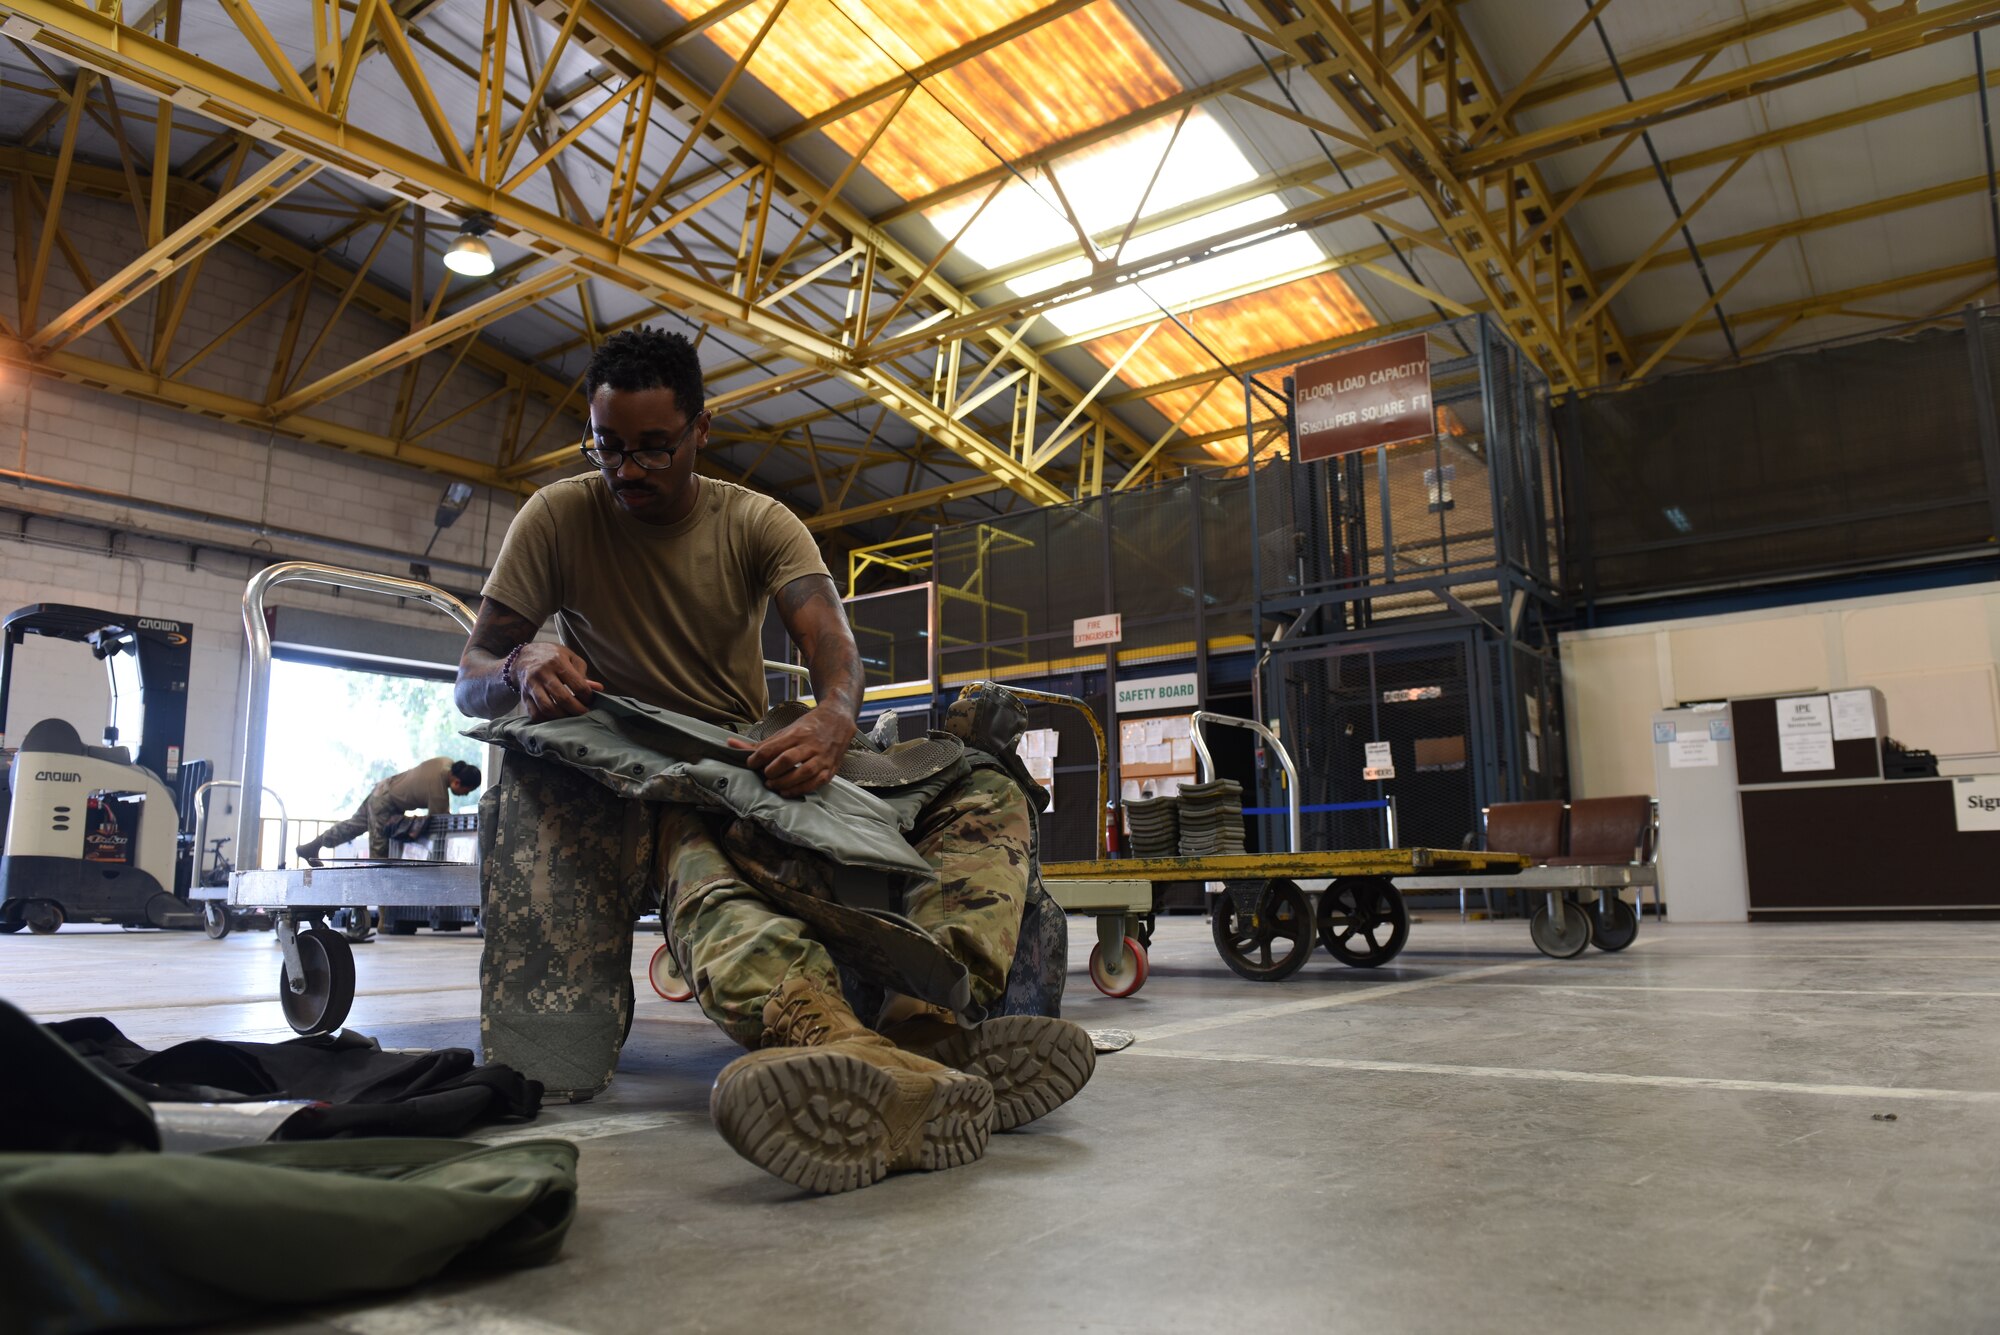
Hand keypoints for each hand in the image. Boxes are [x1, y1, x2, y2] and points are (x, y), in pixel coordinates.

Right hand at [514, 644, 602, 721]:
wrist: (523, 657)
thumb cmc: (552, 657)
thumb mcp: (570, 658)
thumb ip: (583, 673)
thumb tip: (599, 689)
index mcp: (557, 662)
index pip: (578, 685)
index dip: (587, 696)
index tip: (590, 700)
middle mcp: (543, 673)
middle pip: (563, 698)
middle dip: (577, 710)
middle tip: (584, 713)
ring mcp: (531, 686)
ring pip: (547, 708)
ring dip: (562, 717)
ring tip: (570, 716)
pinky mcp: (524, 696)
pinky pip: (534, 713)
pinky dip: (546, 720)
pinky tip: (555, 718)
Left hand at [728, 704, 854, 796]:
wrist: (838, 721)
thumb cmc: (808, 727)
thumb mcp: (786, 731)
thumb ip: (761, 743)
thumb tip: (731, 745)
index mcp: (797, 733)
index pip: (773, 747)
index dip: (758, 757)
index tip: (751, 763)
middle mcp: (811, 745)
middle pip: (787, 759)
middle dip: (772, 771)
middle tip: (764, 775)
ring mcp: (822, 758)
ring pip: (802, 773)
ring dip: (784, 782)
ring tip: (772, 784)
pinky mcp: (830, 770)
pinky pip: (814, 783)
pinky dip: (799, 790)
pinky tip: (786, 791)